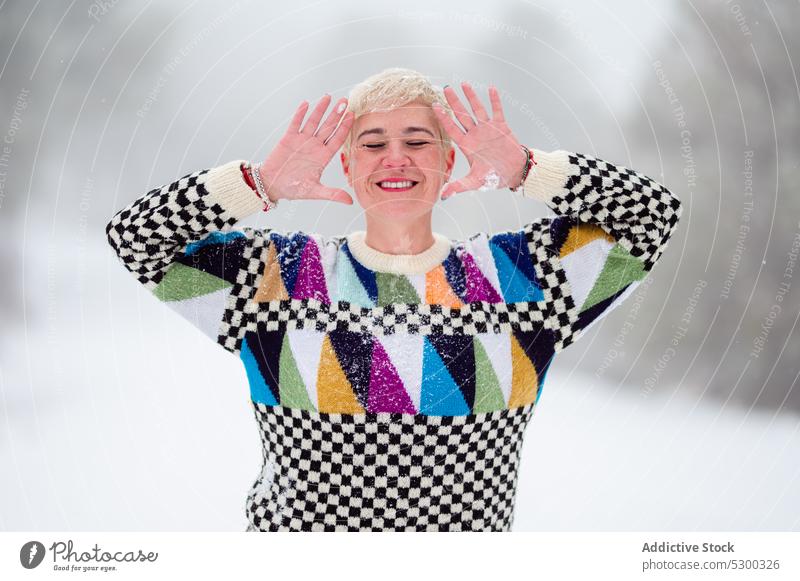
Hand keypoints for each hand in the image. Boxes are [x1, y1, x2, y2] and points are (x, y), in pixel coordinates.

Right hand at [259, 94, 354, 203]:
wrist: (272, 185)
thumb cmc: (293, 189)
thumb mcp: (315, 192)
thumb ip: (332, 194)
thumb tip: (350, 201)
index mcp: (323, 157)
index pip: (337, 139)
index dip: (344, 127)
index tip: (352, 116)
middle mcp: (314, 146)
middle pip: (328, 127)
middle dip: (336, 114)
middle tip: (345, 101)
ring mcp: (302, 141)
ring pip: (313, 122)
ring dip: (320, 110)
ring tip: (328, 97)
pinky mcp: (288, 138)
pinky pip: (295, 123)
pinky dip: (300, 114)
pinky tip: (306, 103)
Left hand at [432, 82, 527, 199]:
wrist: (513, 173)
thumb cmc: (493, 177)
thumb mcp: (475, 182)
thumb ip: (459, 186)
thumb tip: (444, 196)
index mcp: (467, 145)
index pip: (452, 128)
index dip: (443, 118)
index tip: (435, 107)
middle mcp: (475, 134)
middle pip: (462, 115)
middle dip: (454, 102)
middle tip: (446, 89)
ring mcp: (487, 129)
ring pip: (477, 109)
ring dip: (471, 97)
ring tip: (464, 84)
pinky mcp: (501, 126)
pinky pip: (497, 111)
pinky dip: (494, 100)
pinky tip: (491, 89)